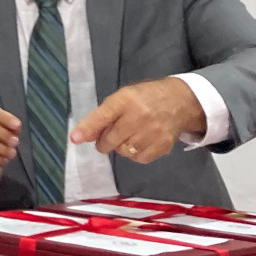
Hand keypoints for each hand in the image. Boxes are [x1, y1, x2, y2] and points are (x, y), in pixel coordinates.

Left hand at [70, 77, 205, 163]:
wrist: (180, 101)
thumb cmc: (145, 98)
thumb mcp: (123, 97)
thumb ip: (103, 115)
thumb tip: (84, 136)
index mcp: (127, 99)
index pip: (103, 116)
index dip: (87, 128)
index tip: (75, 139)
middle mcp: (140, 115)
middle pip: (111, 140)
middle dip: (104, 143)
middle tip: (106, 139)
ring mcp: (154, 131)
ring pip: (124, 151)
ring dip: (120, 148)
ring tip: (127, 137)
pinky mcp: (163, 145)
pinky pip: (139, 159)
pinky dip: (134, 155)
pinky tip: (139, 143)